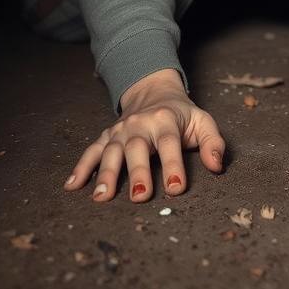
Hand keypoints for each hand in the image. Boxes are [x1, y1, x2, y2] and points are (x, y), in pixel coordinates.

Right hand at [62, 69, 225, 202]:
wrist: (153, 91)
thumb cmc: (181, 115)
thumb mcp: (203, 122)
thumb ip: (213, 143)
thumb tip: (217, 166)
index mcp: (166, 120)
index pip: (170, 144)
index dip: (173, 166)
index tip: (176, 188)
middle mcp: (140, 125)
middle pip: (137, 148)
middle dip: (138, 173)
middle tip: (140, 197)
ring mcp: (120, 131)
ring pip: (111, 151)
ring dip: (106, 174)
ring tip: (101, 197)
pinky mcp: (107, 137)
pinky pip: (92, 151)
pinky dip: (81, 167)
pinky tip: (72, 186)